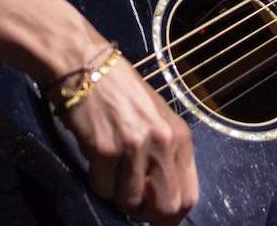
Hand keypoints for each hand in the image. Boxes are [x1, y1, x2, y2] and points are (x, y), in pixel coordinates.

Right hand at [59, 53, 197, 224]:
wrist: (87, 66)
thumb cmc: (123, 92)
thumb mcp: (157, 120)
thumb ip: (165, 157)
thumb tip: (162, 201)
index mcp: (180, 137)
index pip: (189, 197)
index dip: (171, 217)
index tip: (155, 218)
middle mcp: (162, 143)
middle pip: (165, 207)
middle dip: (146, 215)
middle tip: (132, 207)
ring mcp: (134, 146)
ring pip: (129, 202)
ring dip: (117, 196)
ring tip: (111, 174)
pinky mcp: (105, 149)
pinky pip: (101, 188)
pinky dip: (97, 182)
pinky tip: (96, 159)